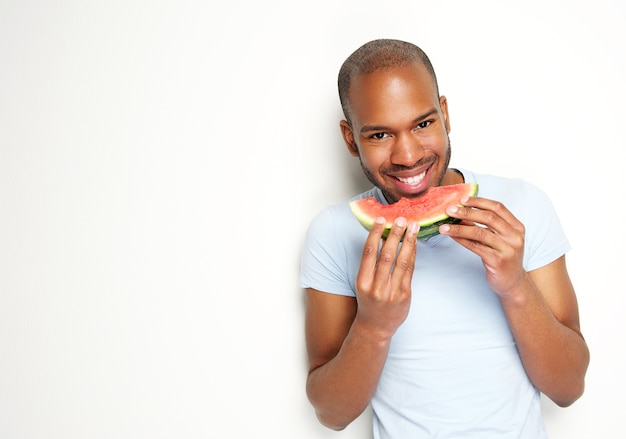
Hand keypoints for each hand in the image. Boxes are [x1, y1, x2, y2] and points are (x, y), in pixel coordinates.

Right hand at [354, 217, 418, 339]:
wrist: (375, 326)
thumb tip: (382, 237)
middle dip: (395, 235)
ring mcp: (391, 292)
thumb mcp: (363, 283)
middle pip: (387, 255)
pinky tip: (415, 244)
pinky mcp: (404, 295)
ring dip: (408, 242)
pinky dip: (412, 255)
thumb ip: (371, 264)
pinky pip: (410, 271)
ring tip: (413, 227)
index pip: (368, 253)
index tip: (381, 220)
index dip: (375, 234)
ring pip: (401, 262)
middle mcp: (376, 287)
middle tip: (401, 219)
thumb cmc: (369, 300)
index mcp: (362, 281)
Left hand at [439, 196, 525, 296]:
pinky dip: (461, 240)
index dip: (479, 201)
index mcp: (517, 227)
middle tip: (450, 210)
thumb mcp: (499, 239)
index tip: (462, 199)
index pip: (498, 207)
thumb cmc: (503, 258)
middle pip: (489, 218)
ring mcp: (508, 249)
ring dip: (459, 227)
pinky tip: (451, 236)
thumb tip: (462, 212)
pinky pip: (475, 246)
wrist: (513, 283)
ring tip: (444, 226)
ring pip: (480, 232)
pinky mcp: (498, 261)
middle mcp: (515, 236)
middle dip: (467, 212)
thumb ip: (486, 226)